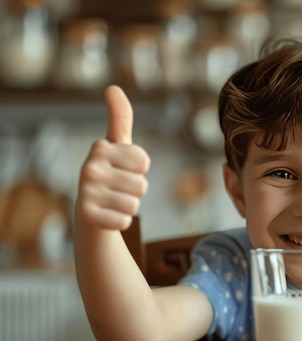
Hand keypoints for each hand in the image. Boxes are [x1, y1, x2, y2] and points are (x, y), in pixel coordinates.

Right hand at [76, 85, 150, 229]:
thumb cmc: (110, 173)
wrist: (89, 210)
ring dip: (128, 206)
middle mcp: (89, 168)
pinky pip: (124, 221)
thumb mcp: (117, 145)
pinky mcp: (87, 216)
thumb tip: (112, 87)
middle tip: (117, 189)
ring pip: (134, 204)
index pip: (144, 162)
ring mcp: (86, 192)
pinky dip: (121, 221)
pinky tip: (107, 215)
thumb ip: (120, 118)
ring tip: (112, 201)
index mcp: (100, 148)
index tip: (123, 169)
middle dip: (135, 190)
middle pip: (142, 185)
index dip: (139, 169)